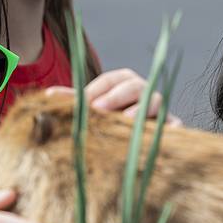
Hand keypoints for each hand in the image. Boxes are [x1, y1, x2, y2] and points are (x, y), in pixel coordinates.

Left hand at [47, 68, 181, 125]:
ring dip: (140, 109)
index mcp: (123, 82)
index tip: (83, 102)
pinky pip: (174, 125)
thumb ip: (74, 101)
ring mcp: (159, 108)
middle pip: (133, 86)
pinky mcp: (172, 126)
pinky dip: (170, 128)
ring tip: (126, 120)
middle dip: (116, 96)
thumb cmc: (109, 119)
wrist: (135, 141)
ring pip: (155, 101)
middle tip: (99, 109)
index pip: (110, 80)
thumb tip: (47, 96)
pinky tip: (160, 136)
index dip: (95, 89)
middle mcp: (143, 90)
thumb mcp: (92, 109)